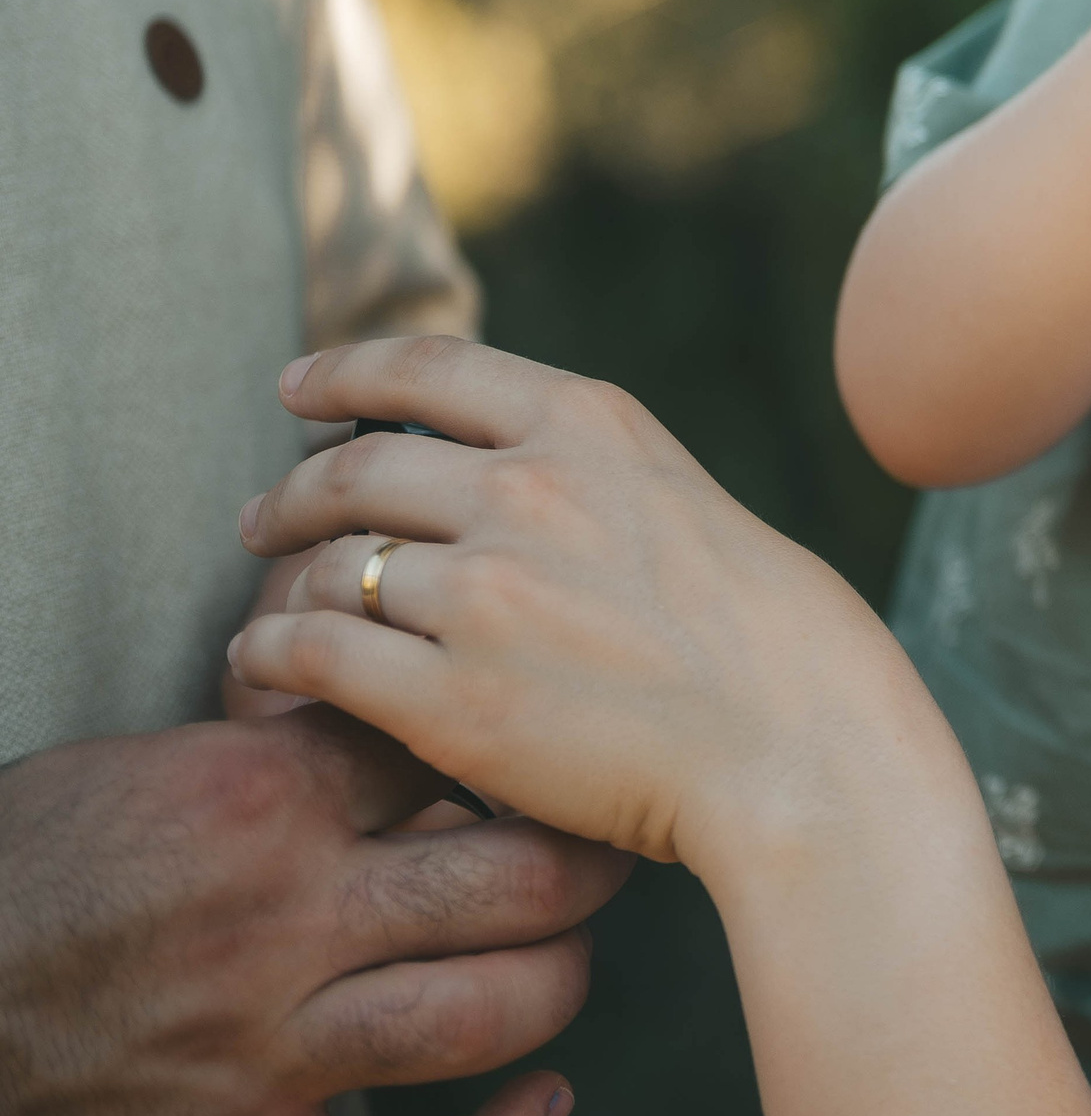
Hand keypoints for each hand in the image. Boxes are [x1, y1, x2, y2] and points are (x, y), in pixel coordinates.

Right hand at [0, 705, 629, 1115]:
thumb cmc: (20, 877)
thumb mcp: (139, 772)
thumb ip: (276, 755)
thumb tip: (403, 732)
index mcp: (253, 803)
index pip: (444, 749)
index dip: (509, 748)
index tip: (539, 754)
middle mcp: (280, 921)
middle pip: (513, 881)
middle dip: (587, 863)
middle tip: (608, 851)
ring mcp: (266, 1051)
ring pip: (486, 1016)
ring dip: (559, 987)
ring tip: (568, 960)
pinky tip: (542, 1104)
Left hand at [229, 339, 946, 874]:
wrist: (803, 748)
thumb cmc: (777, 644)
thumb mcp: (687, 502)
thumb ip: (594, 478)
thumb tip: (511, 476)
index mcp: (590, 425)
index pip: (426, 368)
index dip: (342, 370)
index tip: (297, 388)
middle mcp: (526, 489)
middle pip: (354, 468)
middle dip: (294, 493)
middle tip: (266, 520)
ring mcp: (484, 593)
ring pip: (329, 567)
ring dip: (288, 586)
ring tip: (277, 612)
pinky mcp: (452, 699)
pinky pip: (312, 654)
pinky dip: (269, 654)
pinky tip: (262, 665)